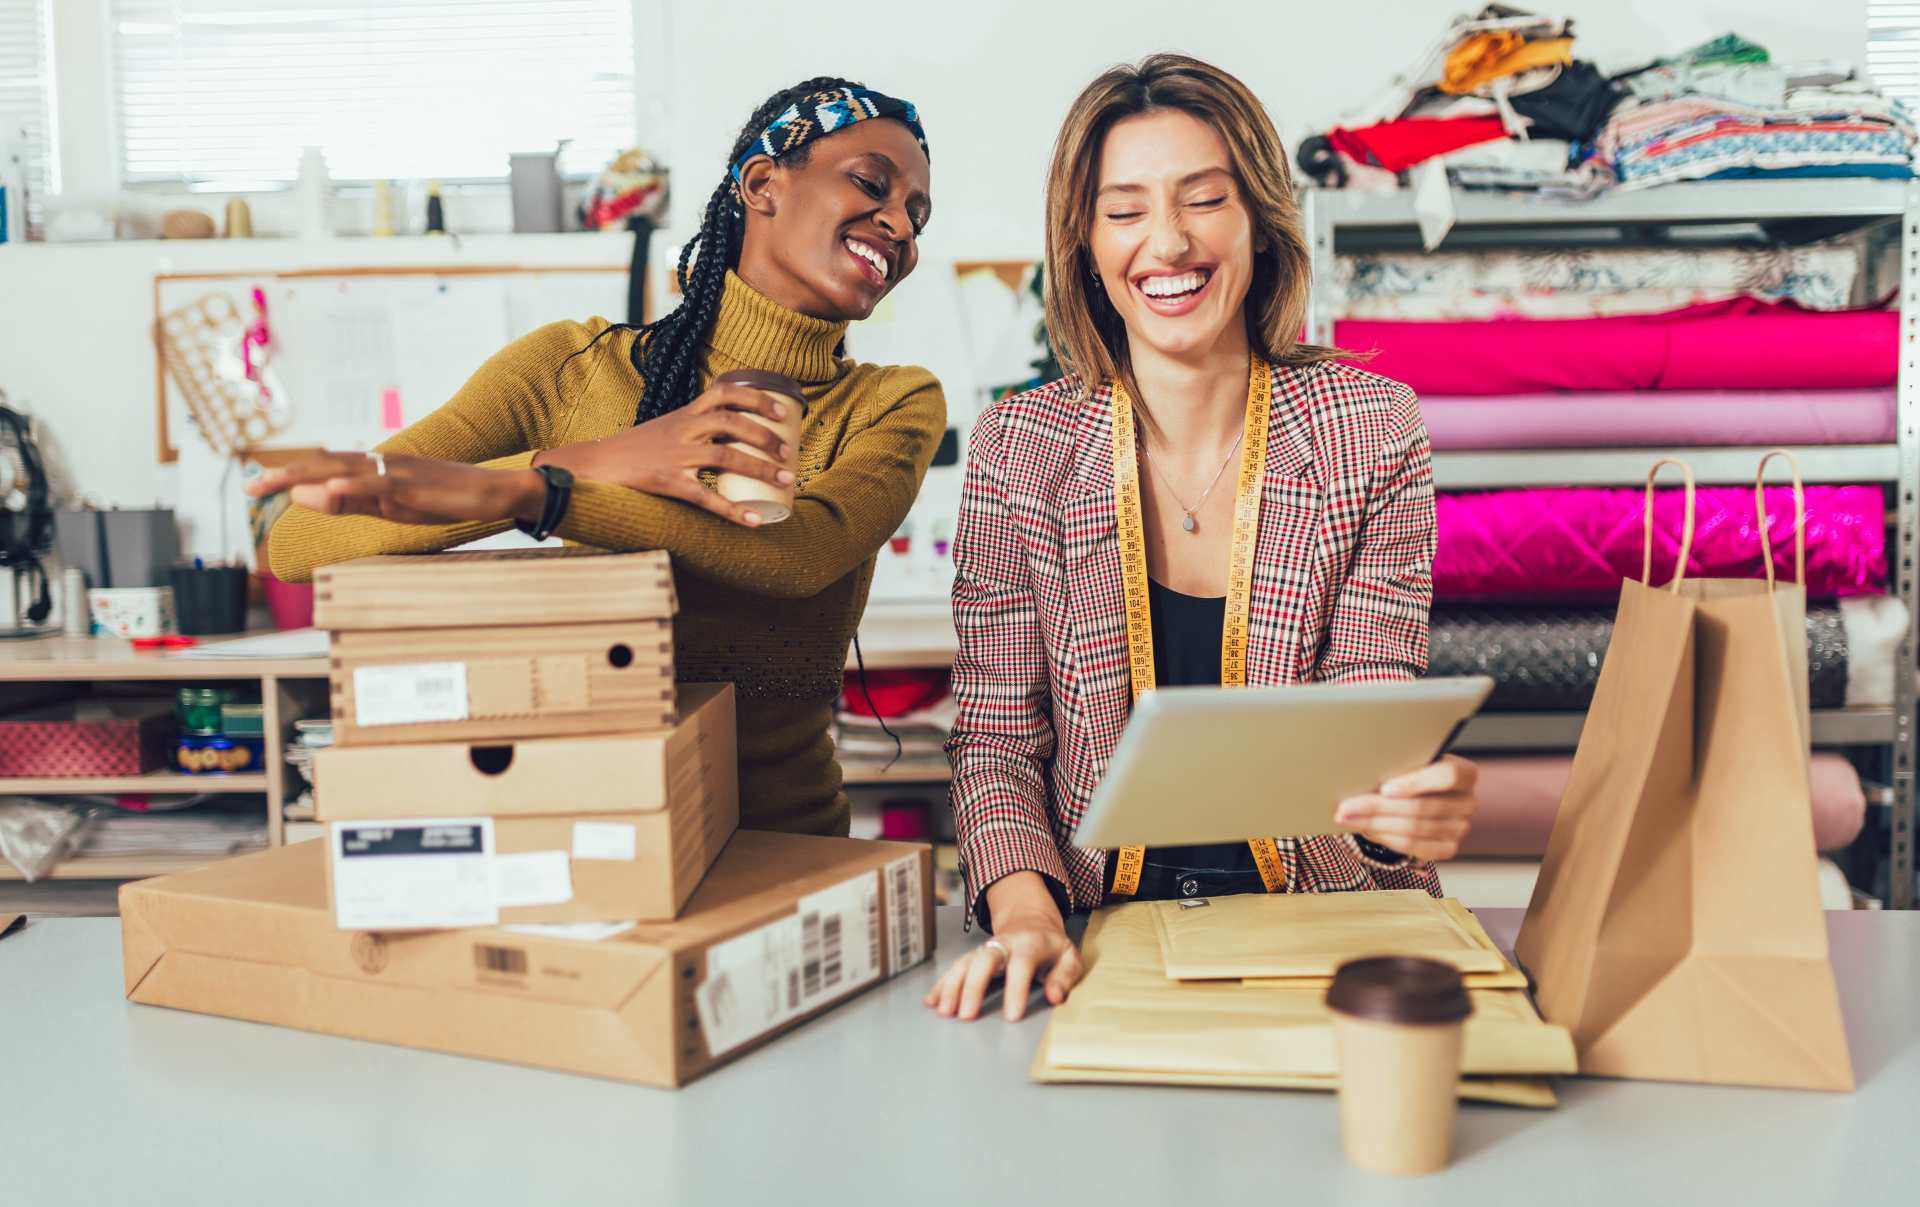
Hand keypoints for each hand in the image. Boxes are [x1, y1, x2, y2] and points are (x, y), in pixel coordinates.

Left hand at [244, 452, 543, 526]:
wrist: (492, 490)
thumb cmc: (443, 498)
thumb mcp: (389, 506)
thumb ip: (350, 502)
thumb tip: (305, 498)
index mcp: (372, 468)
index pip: (322, 469)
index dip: (288, 475)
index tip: (255, 485)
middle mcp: (380, 462)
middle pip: (324, 465)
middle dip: (285, 474)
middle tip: (249, 487)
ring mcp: (397, 471)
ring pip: (344, 470)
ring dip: (307, 476)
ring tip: (274, 483)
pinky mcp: (415, 484)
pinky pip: (379, 484)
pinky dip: (353, 486)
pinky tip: (329, 488)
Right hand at [534, 381, 796, 526]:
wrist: (593, 465)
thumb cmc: (634, 451)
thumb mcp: (666, 429)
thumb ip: (694, 429)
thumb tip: (730, 437)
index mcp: (684, 414)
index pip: (724, 393)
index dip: (756, 398)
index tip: (781, 409)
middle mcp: (682, 429)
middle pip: (730, 422)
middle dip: (764, 434)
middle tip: (788, 452)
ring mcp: (674, 455)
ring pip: (724, 456)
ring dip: (759, 467)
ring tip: (784, 480)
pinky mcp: (666, 482)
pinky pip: (705, 497)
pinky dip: (732, 510)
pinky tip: (753, 520)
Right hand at [924, 872, 1082, 1021]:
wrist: (1031, 921)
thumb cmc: (1051, 945)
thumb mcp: (1069, 957)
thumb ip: (1065, 976)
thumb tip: (1055, 996)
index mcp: (1030, 943)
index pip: (1021, 965)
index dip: (1015, 990)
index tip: (1012, 1016)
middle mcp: (1003, 944)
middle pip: (984, 960)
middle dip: (972, 987)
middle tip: (966, 1015)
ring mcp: (985, 948)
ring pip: (965, 963)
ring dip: (952, 986)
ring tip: (944, 1011)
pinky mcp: (974, 956)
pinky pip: (955, 968)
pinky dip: (942, 984)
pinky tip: (932, 1001)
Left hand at [1333, 754, 1478, 861]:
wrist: (1416, 791)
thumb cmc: (1408, 770)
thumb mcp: (1406, 759)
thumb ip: (1394, 763)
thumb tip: (1361, 771)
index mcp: (1464, 773)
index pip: (1447, 776)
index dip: (1415, 783)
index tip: (1384, 788)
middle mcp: (1467, 802)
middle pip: (1422, 807)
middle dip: (1378, 808)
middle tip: (1346, 807)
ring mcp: (1460, 828)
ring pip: (1414, 830)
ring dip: (1375, 825)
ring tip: (1347, 818)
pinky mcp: (1448, 848)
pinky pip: (1415, 848)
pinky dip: (1386, 839)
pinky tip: (1366, 830)